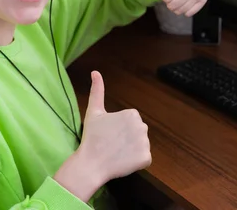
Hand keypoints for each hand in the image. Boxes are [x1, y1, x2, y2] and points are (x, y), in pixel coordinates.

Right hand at [54, 71, 150, 201]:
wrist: (90, 164)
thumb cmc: (92, 137)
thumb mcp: (93, 112)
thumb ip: (97, 90)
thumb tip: (95, 71)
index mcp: (132, 114)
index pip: (130, 122)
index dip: (119, 130)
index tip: (109, 135)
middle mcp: (142, 126)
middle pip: (137, 133)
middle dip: (127, 139)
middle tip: (112, 145)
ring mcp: (145, 142)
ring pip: (141, 145)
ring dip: (132, 150)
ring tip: (116, 154)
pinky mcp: (146, 158)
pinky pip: (144, 159)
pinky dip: (136, 162)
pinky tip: (123, 161)